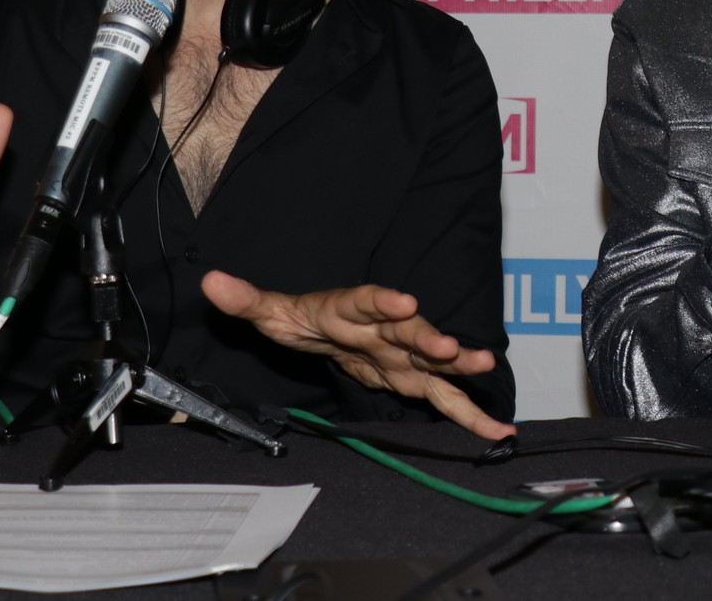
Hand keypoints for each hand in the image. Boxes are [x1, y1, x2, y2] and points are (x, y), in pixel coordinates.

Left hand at [201, 273, 514, 439]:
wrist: (330, 327)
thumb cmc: (305, 318)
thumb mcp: (271, 311)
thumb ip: (247, 300)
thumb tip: (213, 284)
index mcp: (351, 310)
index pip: (367, 301)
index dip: (384, 302)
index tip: (403, 302)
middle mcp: (385, 329)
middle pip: (408, 332)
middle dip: (429, 339)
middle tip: (449, 347)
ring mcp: (403, 355)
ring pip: (435, 361)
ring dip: (460, 365)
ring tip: (485, 368)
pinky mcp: (413, 380)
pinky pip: (445, 397)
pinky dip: (471, 413)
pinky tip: (498, 429)